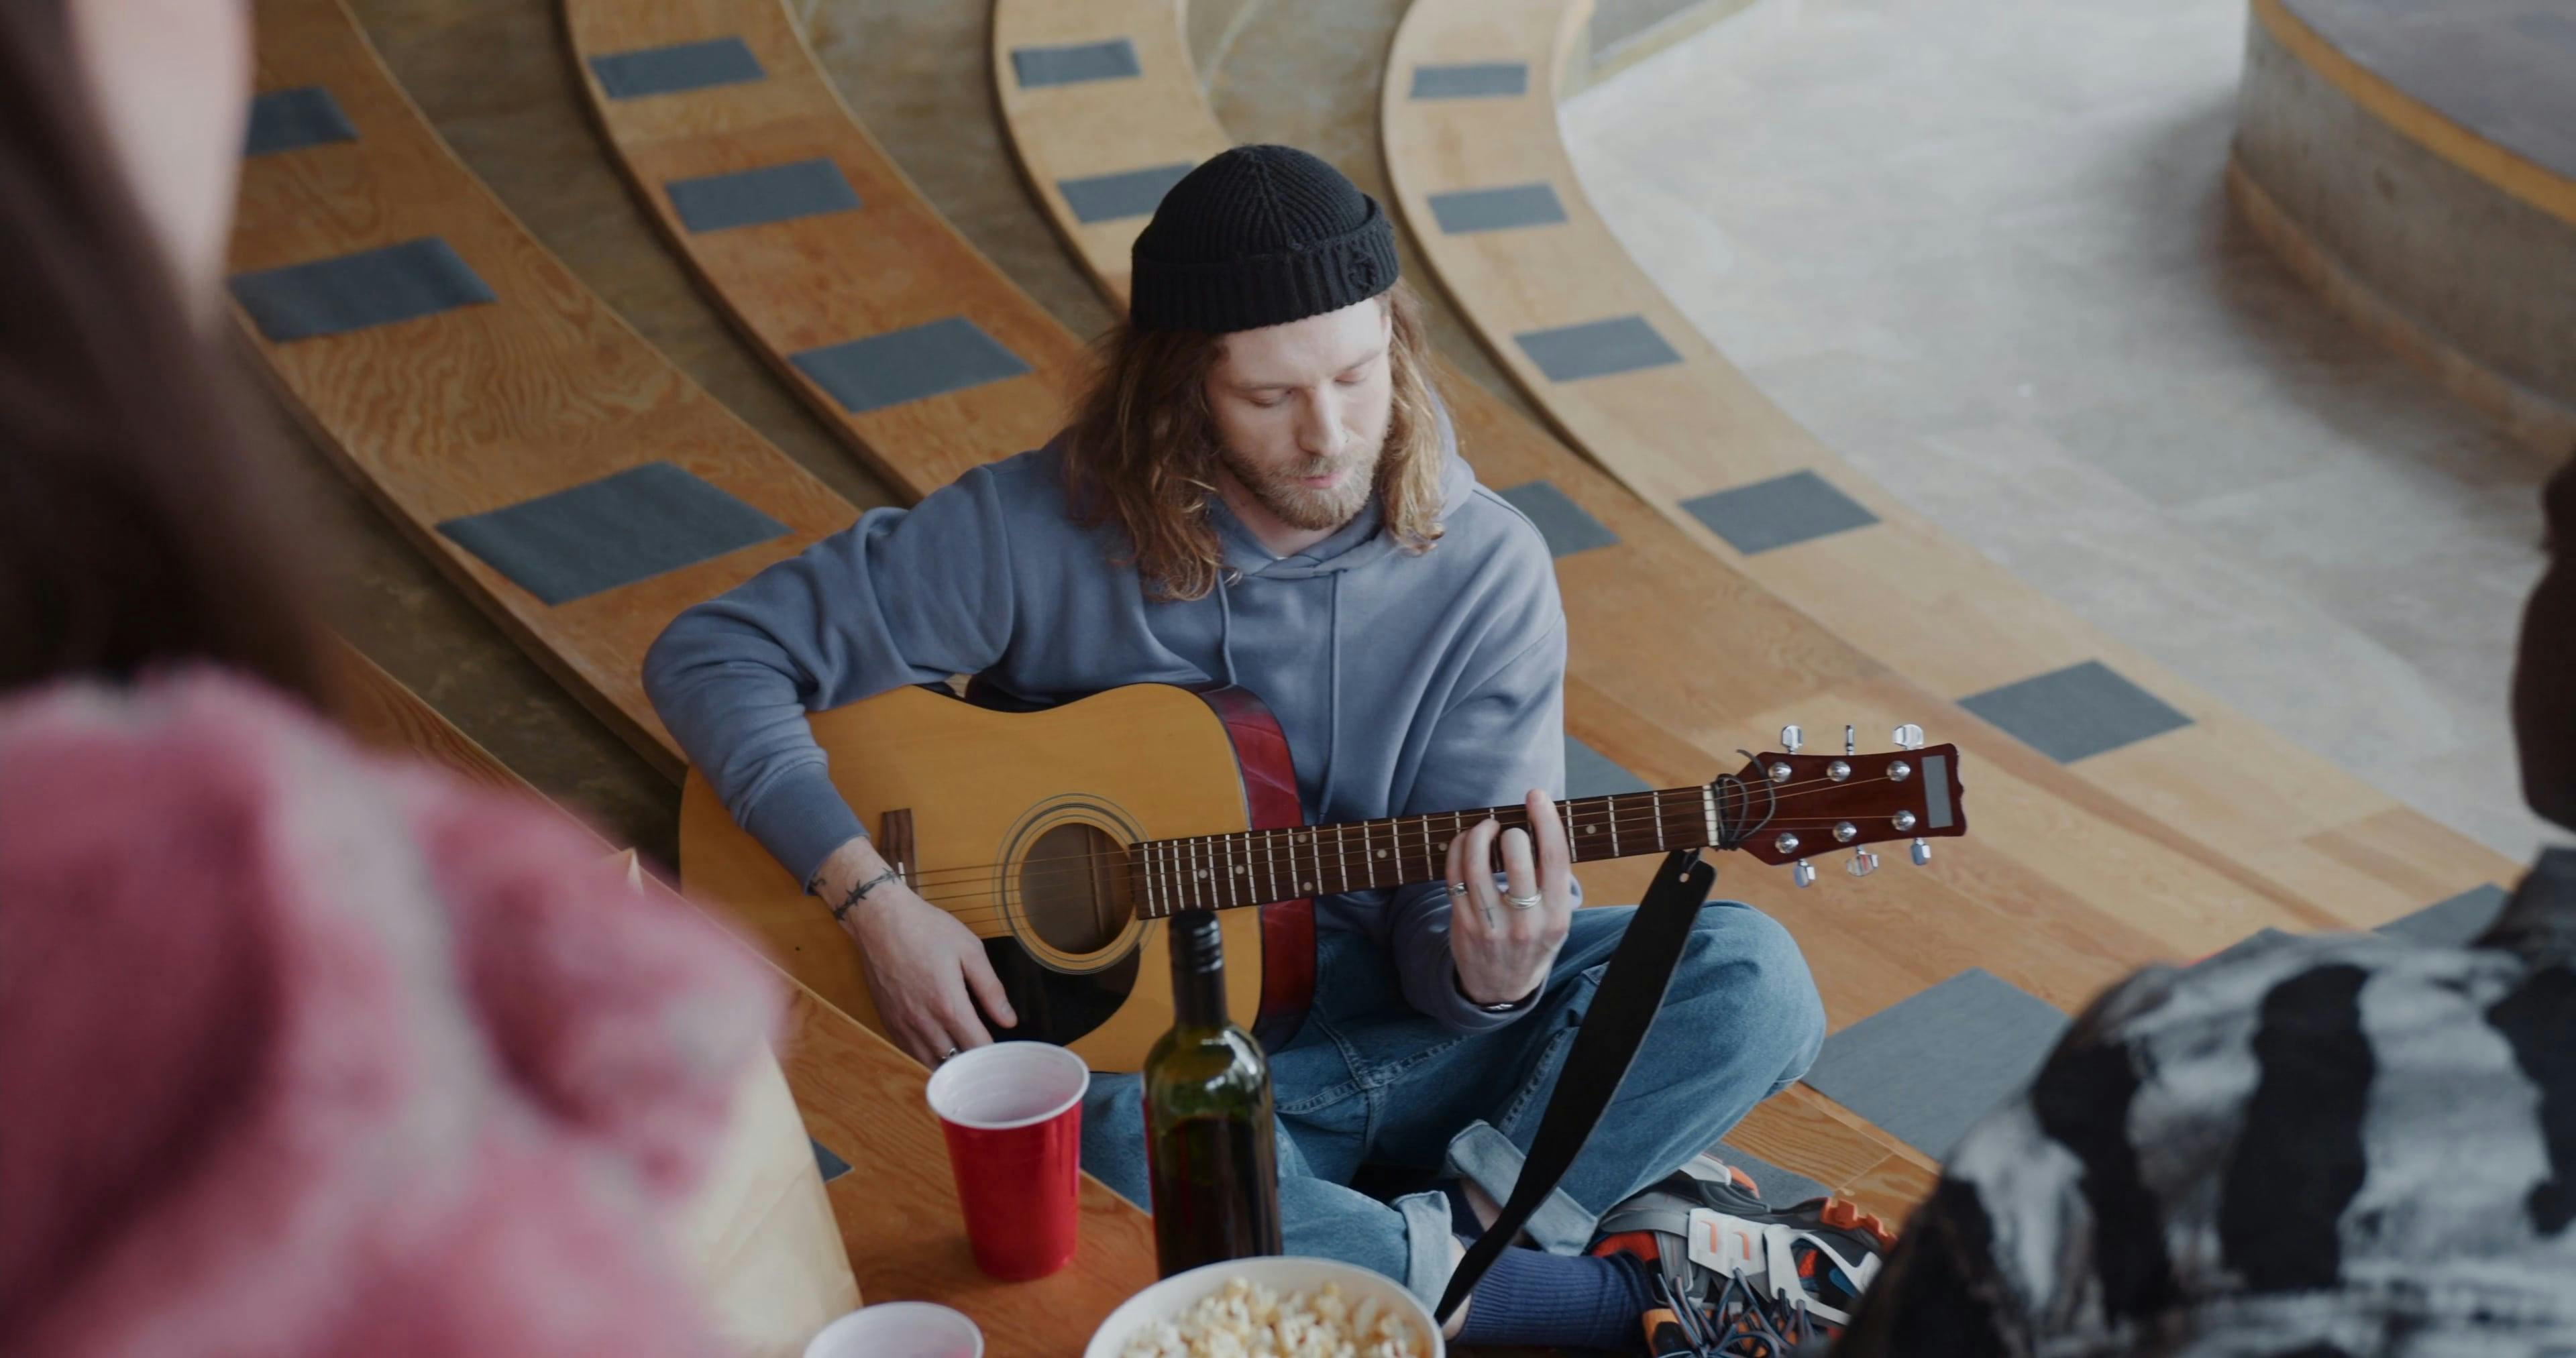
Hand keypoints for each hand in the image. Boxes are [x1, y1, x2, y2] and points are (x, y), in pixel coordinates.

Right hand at [813, 837, 1016, 1065]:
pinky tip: (939, 1047)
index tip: (1004, 1052)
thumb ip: (991, 989)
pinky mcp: (888, 1022)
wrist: (879, 920)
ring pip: (930, 1063)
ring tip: (966, 1058)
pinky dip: (927, 1056)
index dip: (994, 1054)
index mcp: (949, 1005)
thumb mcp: (970, 950)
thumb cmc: (927, 929)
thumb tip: (1009, 1021)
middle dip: (974, 1063)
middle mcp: (924, 1023)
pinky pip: (910, 1053)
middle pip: (954, 1062)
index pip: (977, 1048)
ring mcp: (902, 1025)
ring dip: (949, 1065)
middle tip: (989, 1057)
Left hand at [1445, 789, 1577, 1005]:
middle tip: (1508, 828)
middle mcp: (1525, 923)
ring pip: (1477, 866)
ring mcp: (1491, 926)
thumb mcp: (1556, 920)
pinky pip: (1454, 877)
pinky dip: (1458, 850)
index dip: (1545, 821)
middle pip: (1516, 858)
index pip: (1554, 859)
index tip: (1536, 796)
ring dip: (1479, 835)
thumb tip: (1540, 825)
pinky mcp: (1462, 925)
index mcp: (1556, 916)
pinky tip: (1465, 842)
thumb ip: (1552, 882)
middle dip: (1511, 831)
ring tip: (1485, 827)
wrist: (1501, 990)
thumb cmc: (1533, 941)